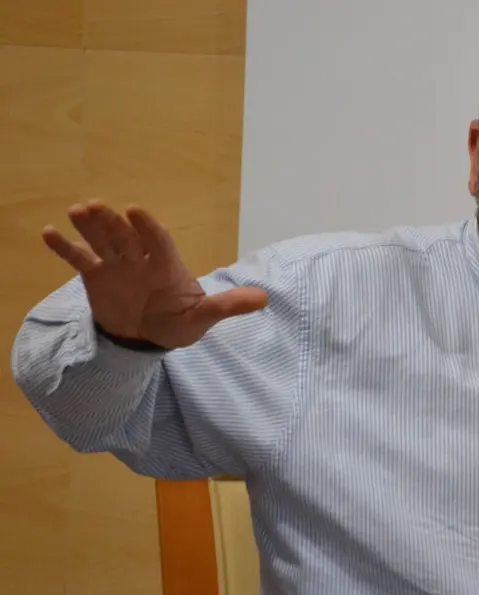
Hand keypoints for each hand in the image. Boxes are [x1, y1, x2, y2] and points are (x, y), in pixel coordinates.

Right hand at [43, 201, 267, 348]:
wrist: (149, 338)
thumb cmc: (178, 323)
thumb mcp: (203, 318)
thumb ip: (228, 306)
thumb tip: (264, 298)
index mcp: (166, 266)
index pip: (158, 242)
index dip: (147, 227)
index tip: (135, 211)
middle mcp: (140, 260)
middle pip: (126, 237)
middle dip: (112, 223)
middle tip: (95, 206)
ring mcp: (117, 266)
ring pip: (102, 242)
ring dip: (90, 227)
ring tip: (76, 211)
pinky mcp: (96, 276)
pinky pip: (79, 259)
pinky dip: (65, 248)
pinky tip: (48, 233)